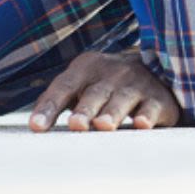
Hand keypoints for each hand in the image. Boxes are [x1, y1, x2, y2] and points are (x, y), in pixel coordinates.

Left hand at [28, 52, 183, 132]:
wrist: (156, 70)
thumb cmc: (107, 86)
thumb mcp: (82, 85)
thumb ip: (56, 101)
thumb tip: (34, 126)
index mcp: (87, 67)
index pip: (65, 86)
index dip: (50, 105)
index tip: (37, 126)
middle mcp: (113, 71)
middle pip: (95, 93)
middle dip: (86, 109)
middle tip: (76, 124)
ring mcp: (139, 83)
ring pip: (123, 98)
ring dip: (113, 112)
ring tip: (103, 125)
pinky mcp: (160, 98)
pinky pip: (153, 106)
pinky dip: (148, 115)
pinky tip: (142, 124)